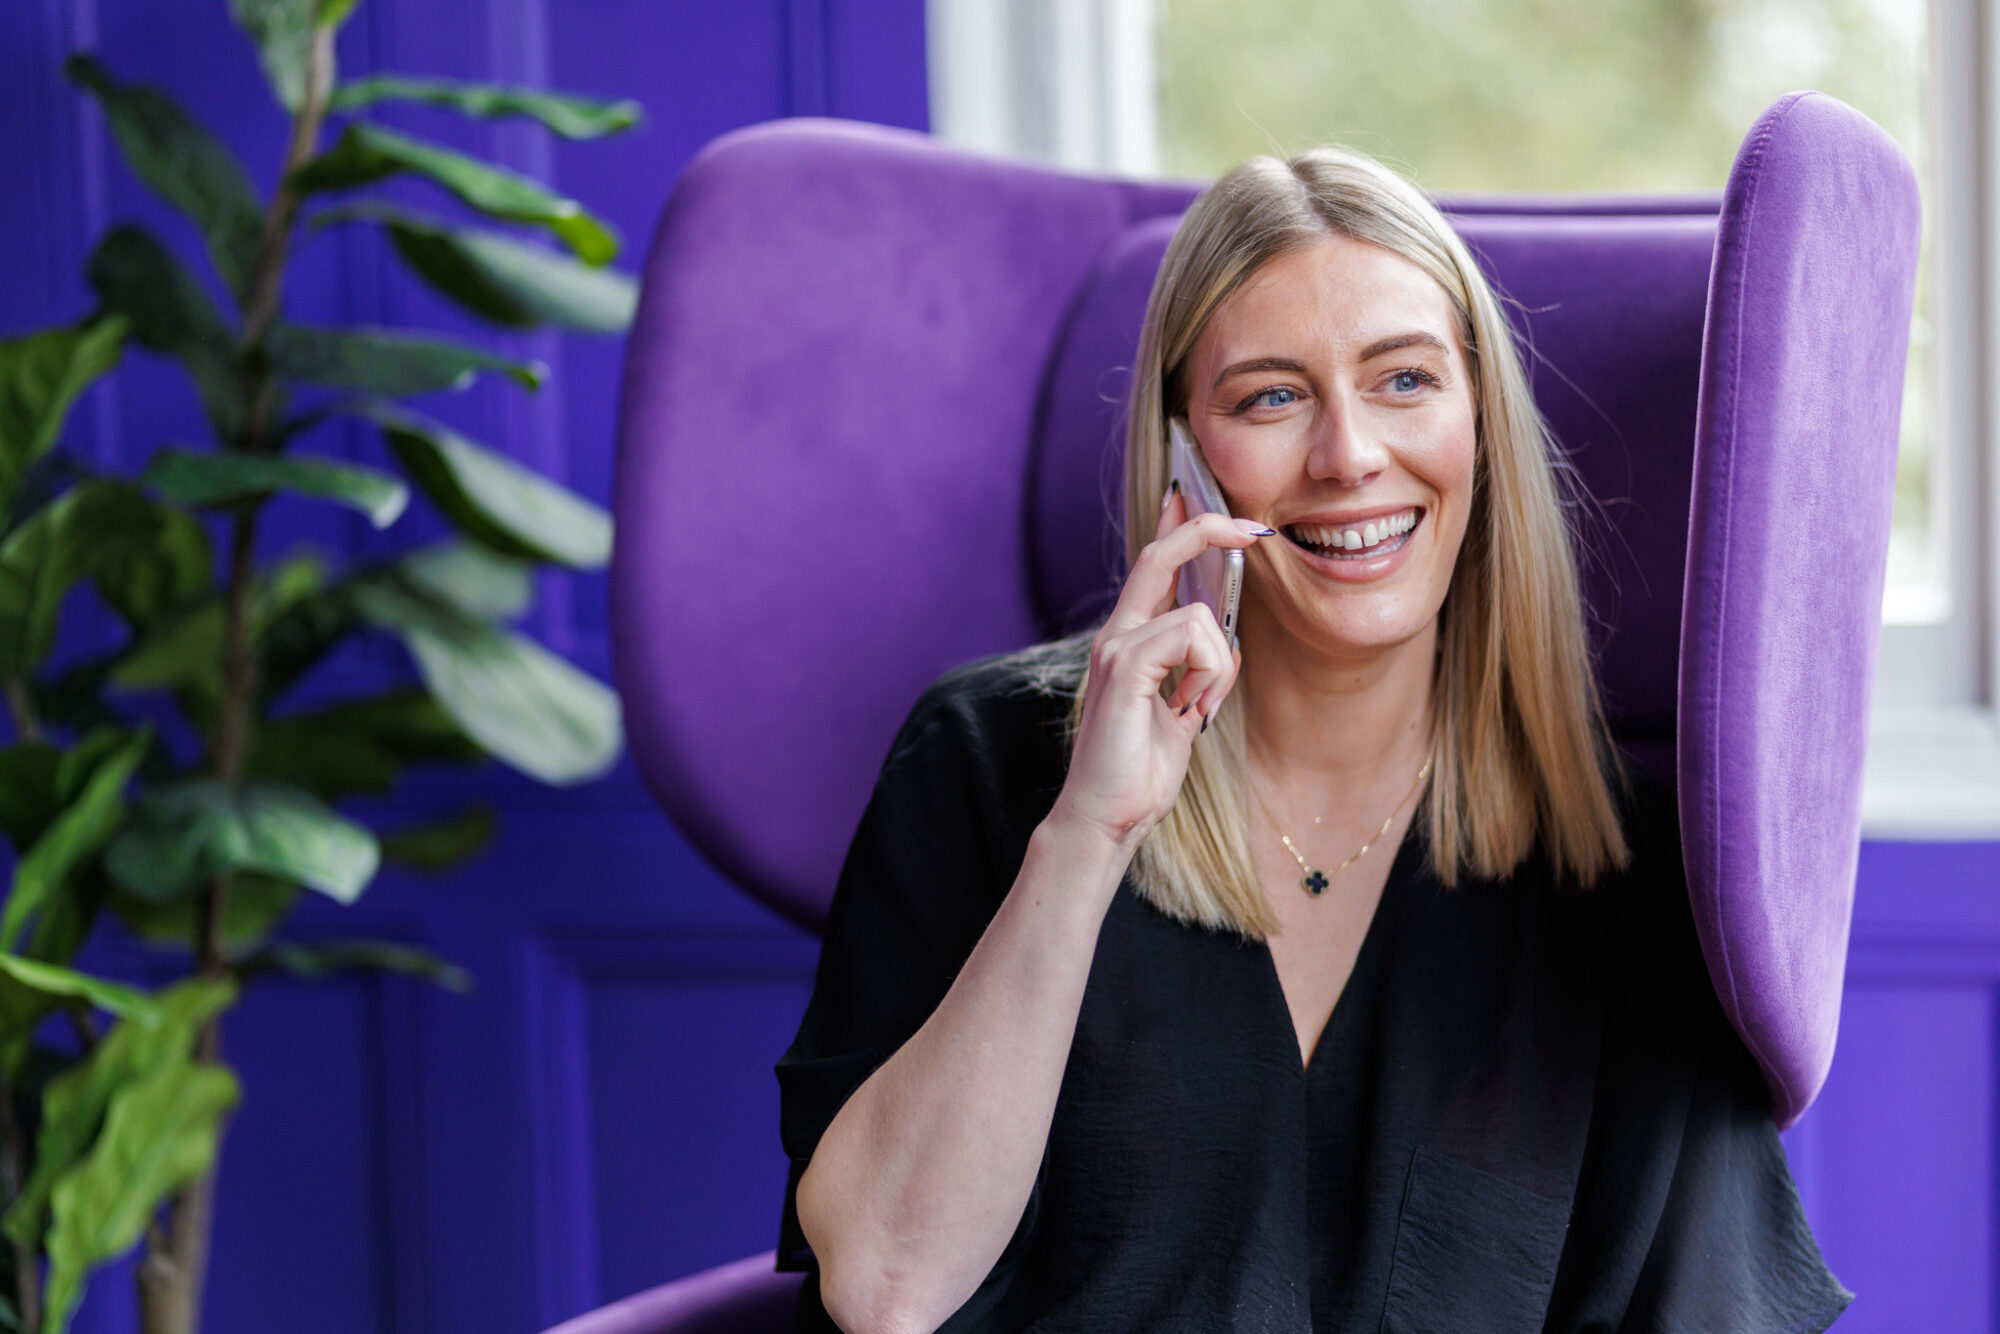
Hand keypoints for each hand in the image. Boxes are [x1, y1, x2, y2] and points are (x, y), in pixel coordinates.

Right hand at [1048, 489, 1269, 850]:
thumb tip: (1232, 645)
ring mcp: (1116, 648)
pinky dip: (1208, 676)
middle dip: (1209, 529)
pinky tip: (1190, 709)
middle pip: (1161, 555)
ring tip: (1196, 708)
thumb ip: (1204, 677)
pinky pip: (1191, 639)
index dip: (1184, 528)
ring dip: (1218, 664)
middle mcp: (1117, 635)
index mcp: (1130, 640)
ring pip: (1197, 616)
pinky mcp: (1124, 669)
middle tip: (1254, 531)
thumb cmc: (1138, 772)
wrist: (1108, 817)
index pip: (1155, 565)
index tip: (1223, 513)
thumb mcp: (1187, 715)